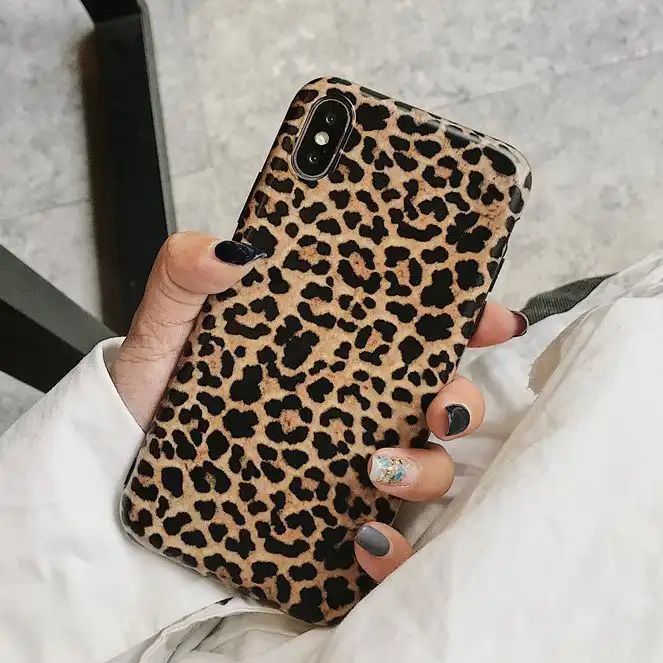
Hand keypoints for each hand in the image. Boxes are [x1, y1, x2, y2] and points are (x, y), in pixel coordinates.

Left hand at [111, 232, 526, 583]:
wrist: (125, 463)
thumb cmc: (156, 391)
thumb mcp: (166, 327)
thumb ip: (187, 276)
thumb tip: (235, 251)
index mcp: (330, 348)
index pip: (415, 330)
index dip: (463, 321)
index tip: (490, 319)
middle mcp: (351, 405)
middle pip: (438, 399)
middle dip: (460, 402)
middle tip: (440, 408)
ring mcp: (343, 462)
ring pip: (424, 467)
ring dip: (424, 470)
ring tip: (378, 467)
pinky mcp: (327, 519)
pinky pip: (384, 540)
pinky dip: (389, 549)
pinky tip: (362, 540)